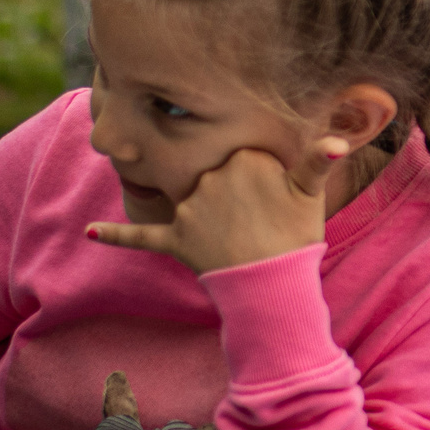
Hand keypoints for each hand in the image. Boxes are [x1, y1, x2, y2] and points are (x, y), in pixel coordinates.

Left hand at [88, 143, 334, 273]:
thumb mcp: (312, 194)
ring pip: (190, 200)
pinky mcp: (174, 238)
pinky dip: (115, 234)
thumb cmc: (298, 236)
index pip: (242, 154)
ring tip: (234, 237)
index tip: (273, 194)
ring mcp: (190, 208)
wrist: (276, 287)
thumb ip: (319, 160)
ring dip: (202, 214)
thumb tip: (339, 141)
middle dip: (230, 193)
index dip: (258, 175)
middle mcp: (211, 177)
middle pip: (214, 174)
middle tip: (257, 219)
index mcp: (244, 158)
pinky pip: (140, 235)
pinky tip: (90, 231)